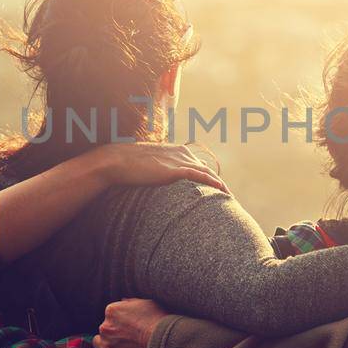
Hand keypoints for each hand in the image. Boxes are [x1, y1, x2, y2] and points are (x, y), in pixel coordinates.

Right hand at [91, 142, 227, 194]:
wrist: (118, 161)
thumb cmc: (128, 165)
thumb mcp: (147, 165)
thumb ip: (157, 169)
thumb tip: (157, 180)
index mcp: (176, 150)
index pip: (198, 164)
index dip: (209, 177)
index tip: (216, 189)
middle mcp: (181, 153)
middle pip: (206, 169)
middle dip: (218, 183)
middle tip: (228, 196)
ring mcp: (179, 160)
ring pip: (207, 173)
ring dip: (219, 185)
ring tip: (228, 197)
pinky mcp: (175, 169)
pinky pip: (199, 176)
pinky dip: (211, 182)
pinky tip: (220, 189)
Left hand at [92, 298, 167, 347]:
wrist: (163, 346)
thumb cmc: (158, 323)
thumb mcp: (146, 304)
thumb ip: (130, 303)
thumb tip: (123, 302)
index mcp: (112, 311)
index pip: (110, 314)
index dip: (120, 321)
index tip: (128, 326)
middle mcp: (105, 326)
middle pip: (104, 328)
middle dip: (113, 332)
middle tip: (127, 338)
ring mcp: (106, 344)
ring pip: (98, 342)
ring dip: (106, 343)